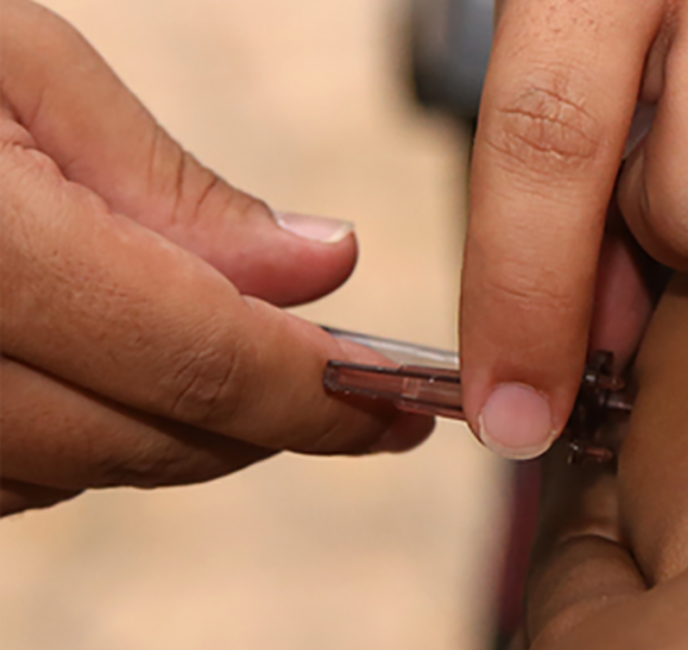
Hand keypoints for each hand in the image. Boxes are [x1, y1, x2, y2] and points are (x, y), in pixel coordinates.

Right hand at [0, 1, 431, 516]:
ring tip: (239, 366)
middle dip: (266, 421)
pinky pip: (2, 477)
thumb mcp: (11, 62)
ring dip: (178, 430)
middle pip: (146, 437)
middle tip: (348, 392)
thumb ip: (167, 185)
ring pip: (76, 470)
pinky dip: (85, 437)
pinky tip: (120, 378)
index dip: (318, 395)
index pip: (196, 359)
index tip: (396, 407)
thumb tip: (320, 266)